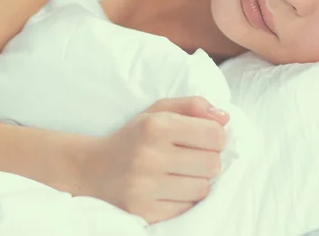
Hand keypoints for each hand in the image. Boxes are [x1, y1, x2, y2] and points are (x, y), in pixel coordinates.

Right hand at [75, 97, 229, 223]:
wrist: (93, 170)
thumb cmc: (134, 137)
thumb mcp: (158, 111)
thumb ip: (193, 106)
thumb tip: (225, 117)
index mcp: (156, 126)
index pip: (214, 135)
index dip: (215, 136)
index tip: (204, 138)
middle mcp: (150, 156)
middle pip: (213, 164)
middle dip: (208, 159)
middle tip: (191, 156)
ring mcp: (146, 187)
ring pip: (203, 188)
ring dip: (197, 180)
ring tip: (180, 172)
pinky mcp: (145, 212)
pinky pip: (187, 207)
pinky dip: (184, 198)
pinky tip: (169, 187)